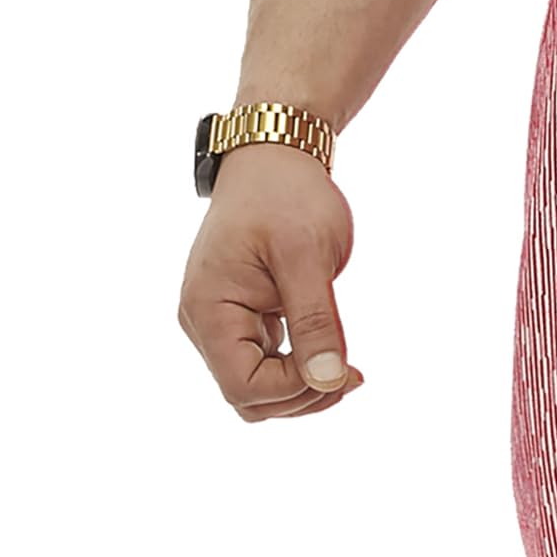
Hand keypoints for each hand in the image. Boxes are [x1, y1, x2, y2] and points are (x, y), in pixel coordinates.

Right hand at [177, 143, 364, 422]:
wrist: (275, 158)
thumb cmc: (287, 196)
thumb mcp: (307, 256)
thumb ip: (316, 321)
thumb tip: (327, 380)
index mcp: (209, 308)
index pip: (243, 387)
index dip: (293, 390)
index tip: (339, 366)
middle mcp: (204, 322)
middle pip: (248, 398)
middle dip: (302, 397)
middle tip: (352, 373)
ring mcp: (221, 324)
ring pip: (258, 392)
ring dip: (303, 392)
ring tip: (346, 368)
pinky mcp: (242, 322)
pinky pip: (266, 370)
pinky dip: (300, 374)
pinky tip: (333, 359)